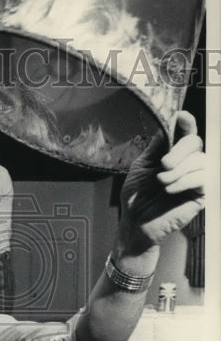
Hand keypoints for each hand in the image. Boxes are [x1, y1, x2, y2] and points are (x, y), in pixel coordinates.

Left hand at [118, 111, 204, 256]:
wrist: (136, 223)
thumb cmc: (137, 196)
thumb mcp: (142, 166)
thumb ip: (156, 147)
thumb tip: (169, 123)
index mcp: (173, 153)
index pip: (185, 133)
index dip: (186, 123)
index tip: (182, 117)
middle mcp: (187, 162)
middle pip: (195, 142)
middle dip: (180, 151)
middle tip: (164, 164)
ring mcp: (196, 177)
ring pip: (200, 160)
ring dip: (180, 169)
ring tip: (162, 182)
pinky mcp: (201, 193)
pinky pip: (203, 178)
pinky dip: (186, 181)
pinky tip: (170, 189)